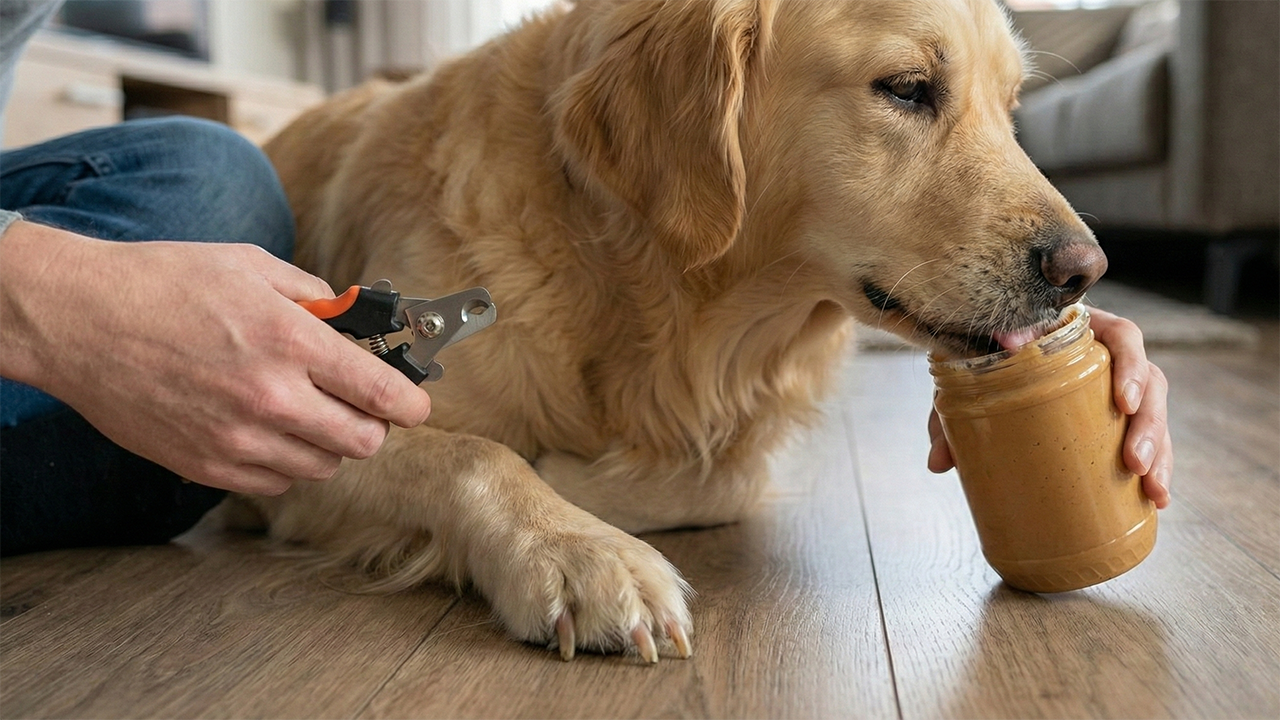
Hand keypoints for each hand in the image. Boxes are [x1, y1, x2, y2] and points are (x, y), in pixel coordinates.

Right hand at [0, 222, 431, 494]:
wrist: (80, 319)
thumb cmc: (165, 282)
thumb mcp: (252, 266)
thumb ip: (317, 297)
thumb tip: (359, 320)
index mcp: (289, 342)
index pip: (380, 391)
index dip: (410, 402)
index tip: (416, 404)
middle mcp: (269, 397)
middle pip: (363, 442)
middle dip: (373, 425)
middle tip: (360, 406)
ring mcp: (237, 439)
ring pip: (322, 467)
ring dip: (327, 444)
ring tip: (306, 411)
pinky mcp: (207, 466)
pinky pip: (276, 482)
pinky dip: (285, 463)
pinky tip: (268, 430)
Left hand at [927, 307, 1171, 508]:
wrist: (981, 358)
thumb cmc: (980, 359)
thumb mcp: (966, 377)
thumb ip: (950, 411)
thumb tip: (938, 463)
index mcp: (1078, 330)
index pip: (1122, 335)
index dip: (1130, 365)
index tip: (1123, 401)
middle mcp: (1105, 356)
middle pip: (1149, 381)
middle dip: (1148, 424)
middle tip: (1133, 462)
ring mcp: (1113, 386)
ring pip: (1153, 413)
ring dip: (1160, 451)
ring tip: (1153, 491)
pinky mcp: (1114, 416)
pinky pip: (1148, 436)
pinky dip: (1156, 465)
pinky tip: (1157, 499)